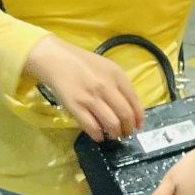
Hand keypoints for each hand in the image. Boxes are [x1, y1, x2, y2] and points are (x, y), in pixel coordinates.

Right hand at [22, 34, 145, 140]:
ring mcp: (91, 97)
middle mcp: (106, 86)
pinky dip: (98, 135)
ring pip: (112, 123)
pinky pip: (92, 127)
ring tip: (112, 135)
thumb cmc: (82, 62)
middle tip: (126, 133)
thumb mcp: (106, 67)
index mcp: (117, 75)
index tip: (138, 126)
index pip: (134, 101)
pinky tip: (98, 136)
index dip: (139, 118)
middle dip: (128, 129)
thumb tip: (129, 108)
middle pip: (125, 115)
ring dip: (115, 134)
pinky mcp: (75, 107)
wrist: (55, 59)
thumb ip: (119, 84)